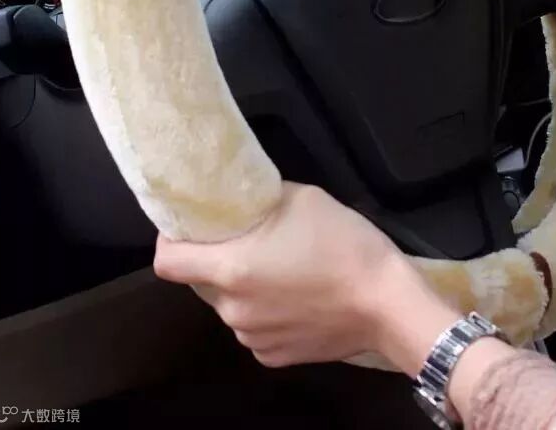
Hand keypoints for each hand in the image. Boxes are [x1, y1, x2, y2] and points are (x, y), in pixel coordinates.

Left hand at [154, 182, 451, 369]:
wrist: (388, 302)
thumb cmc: (343, 243)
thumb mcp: (303, 198)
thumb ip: (262, 201)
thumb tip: (244, 201)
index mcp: (230, 269)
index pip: (167, 262)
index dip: (171, 240)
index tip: (189, 228)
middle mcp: (232, 310)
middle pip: (202, 282)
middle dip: (218, 261)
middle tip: (252, 242)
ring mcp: (252, 338)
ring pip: (231, 306)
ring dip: (244, 289)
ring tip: (283, 272)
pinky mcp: (274, 358)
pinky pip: (255, 329)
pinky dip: (266, 314)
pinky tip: (298, 300)